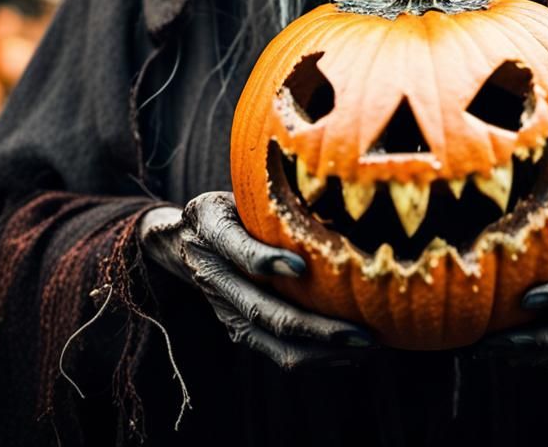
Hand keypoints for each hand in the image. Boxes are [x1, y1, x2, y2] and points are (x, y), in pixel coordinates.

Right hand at [140, 192, 372, 368]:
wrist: (182, 240)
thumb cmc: (228, 207)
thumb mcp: (237, 190)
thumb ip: (268, 197)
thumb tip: (327, 190)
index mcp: (211, 230)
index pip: (237, 249)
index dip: (265, 260)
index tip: (301, 267)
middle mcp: (214, 276)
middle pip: (262, 310)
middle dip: (314, 326)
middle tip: (361, 331)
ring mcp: (225, 309)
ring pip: (271, 341)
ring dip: (319, 350)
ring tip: (365, 346)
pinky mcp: (238, 329)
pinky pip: (275, 351)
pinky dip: (313, 357)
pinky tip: (349, 352)